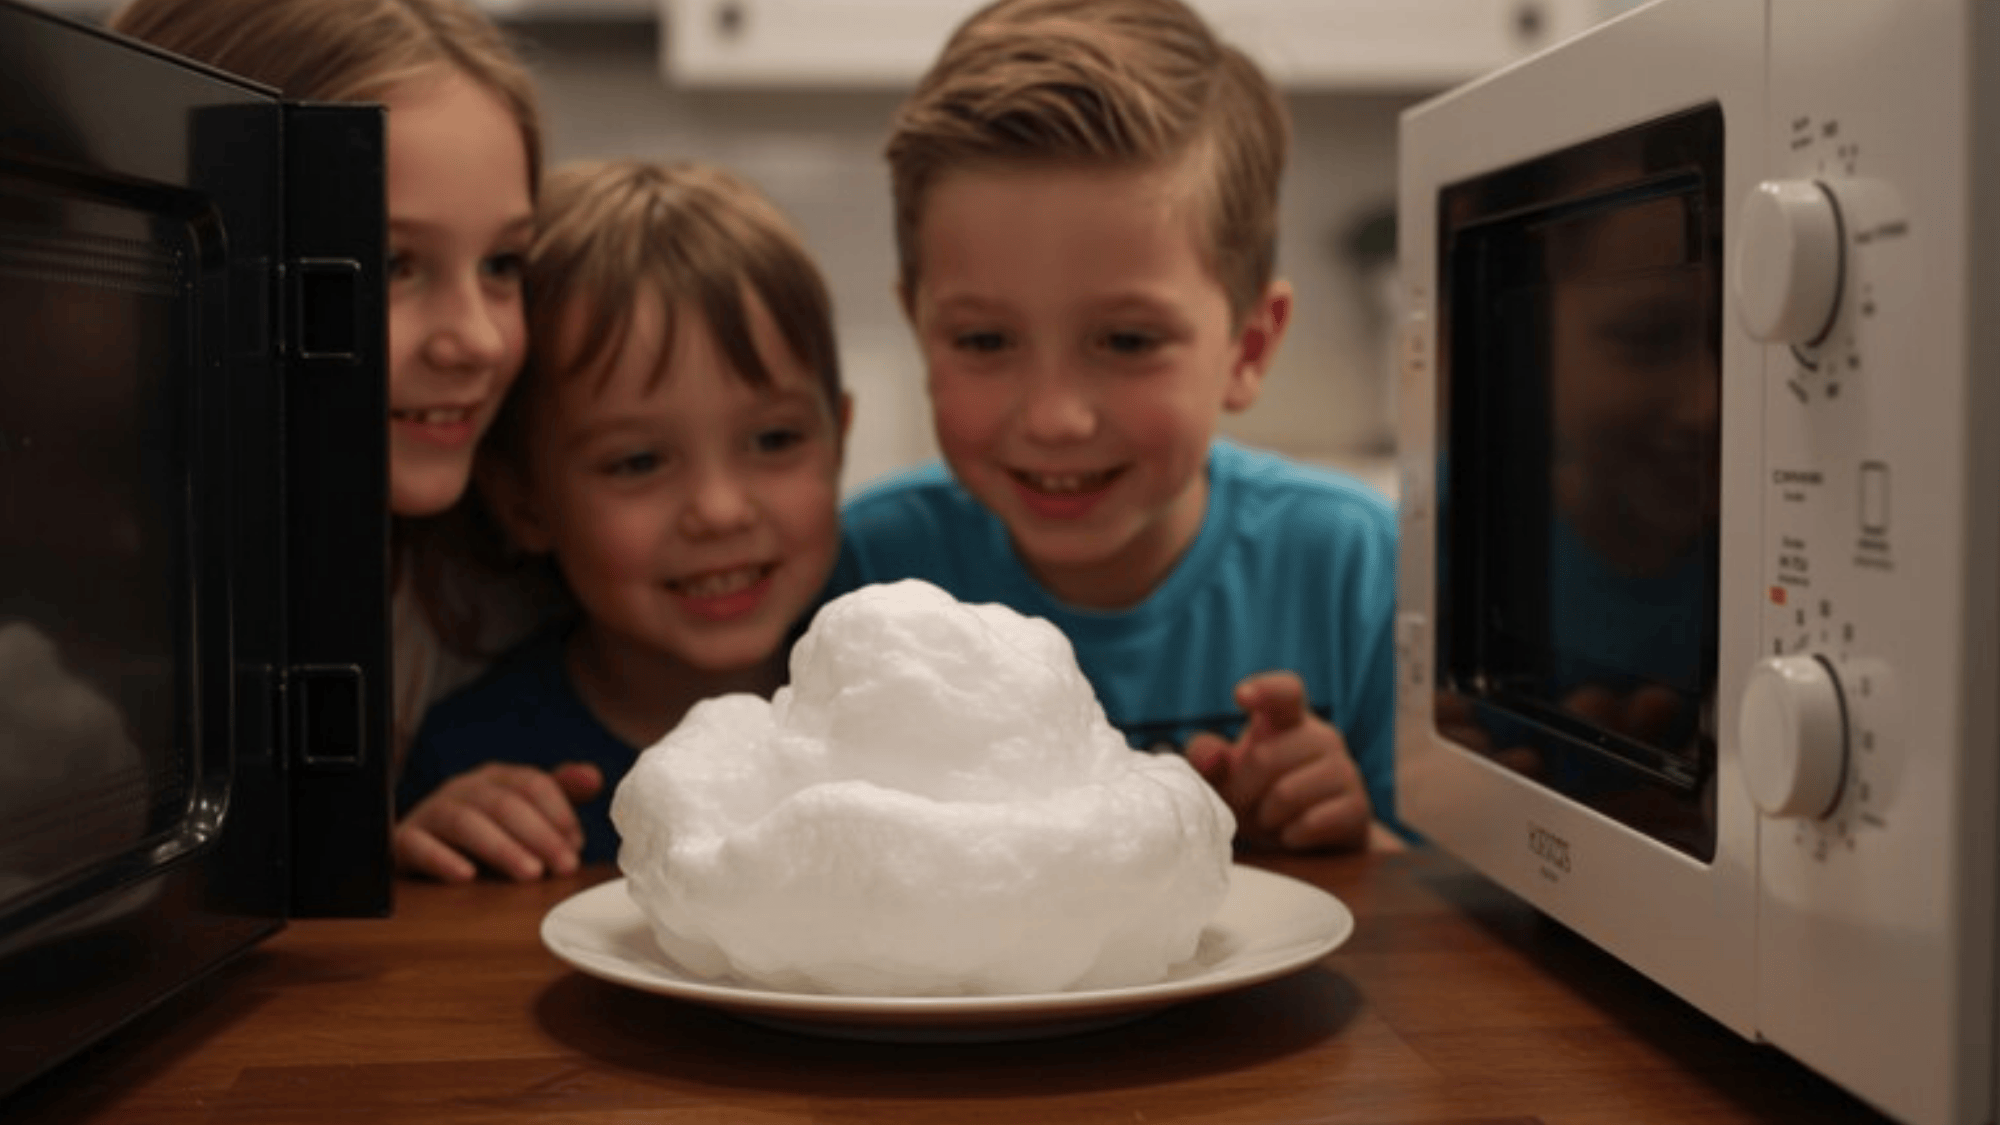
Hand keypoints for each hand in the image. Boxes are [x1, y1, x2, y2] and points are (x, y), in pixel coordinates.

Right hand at [393, 761, 603, 882]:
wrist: (419, 848)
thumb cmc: (484, 832)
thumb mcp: (524, 812)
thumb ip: (560, 794)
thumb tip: (594, 778)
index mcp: (495, 779)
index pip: (532, 783)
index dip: (558, 813)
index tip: (577, 845)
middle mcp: (462, 789)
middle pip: (503, 802)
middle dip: (539, 834)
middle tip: (565, 866)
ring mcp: (430, 812)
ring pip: (464, 821)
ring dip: (501, 847)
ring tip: (530, 873)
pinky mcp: (403, 841)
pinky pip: (417, 844)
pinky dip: (441, 859)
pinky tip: (466, 877)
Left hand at [1184, 671, 1372, 851]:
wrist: (1312, 838)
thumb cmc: (1261, 794)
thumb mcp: (1227, 774)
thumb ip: (1207, 757)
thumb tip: (1209, 756)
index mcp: (1288, 719)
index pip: (1285, 692)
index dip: (1265, 690)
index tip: (1240, 696)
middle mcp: (1321, 736)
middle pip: (1264, 758)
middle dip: (1242, 791)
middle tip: (1243, 807)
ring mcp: (1344, 769)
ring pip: (1285, 794)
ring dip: (1267, 817)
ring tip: (1271, 819)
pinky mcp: (1356, 806)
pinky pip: (1311, 823)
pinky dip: (1291, 836)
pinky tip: (1294, 833)